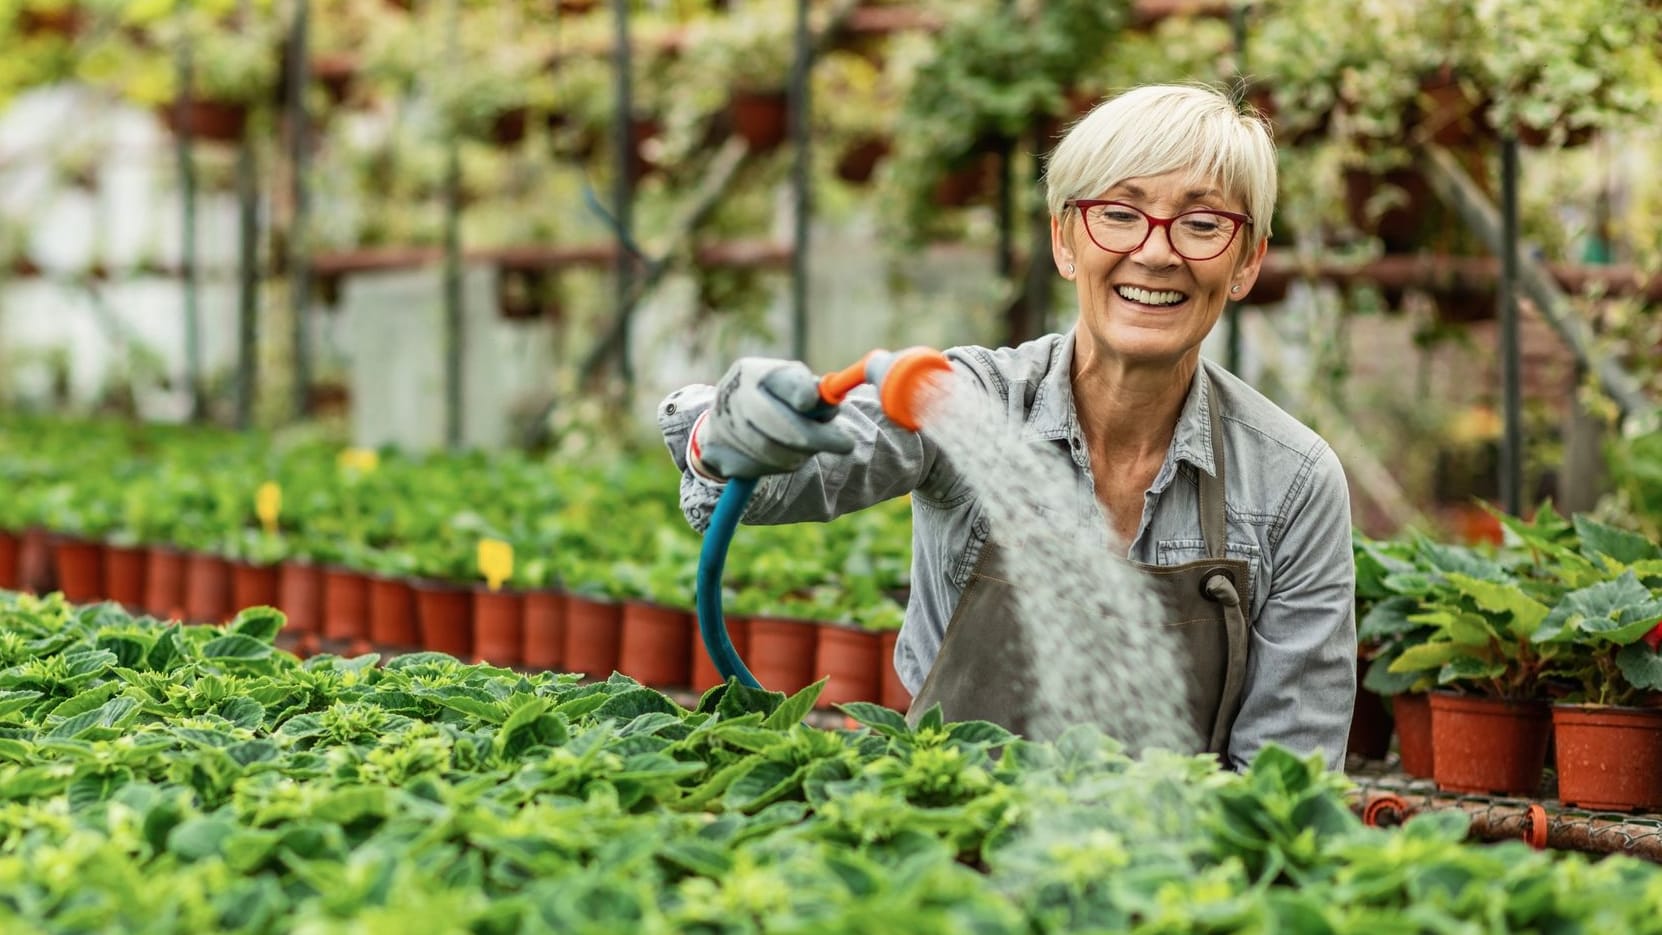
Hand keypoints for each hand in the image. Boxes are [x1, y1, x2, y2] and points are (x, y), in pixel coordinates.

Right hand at [691, 358, 854, 479]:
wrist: (723, 423)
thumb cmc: (772, 401)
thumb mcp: (793, 388)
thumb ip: (814, 394)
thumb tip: (831, 404)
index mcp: (752, 371)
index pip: (781, 381)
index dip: (801, 393)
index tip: (815, 404)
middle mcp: (733, 392)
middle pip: (775, 419)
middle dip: (815, 436)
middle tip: (847, 444)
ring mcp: (720, 422)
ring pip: (770, 449)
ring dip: (798, 454)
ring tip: (808, 450)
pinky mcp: (715, 452)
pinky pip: (756, 467)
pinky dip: (777, 466)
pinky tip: (781, 457)